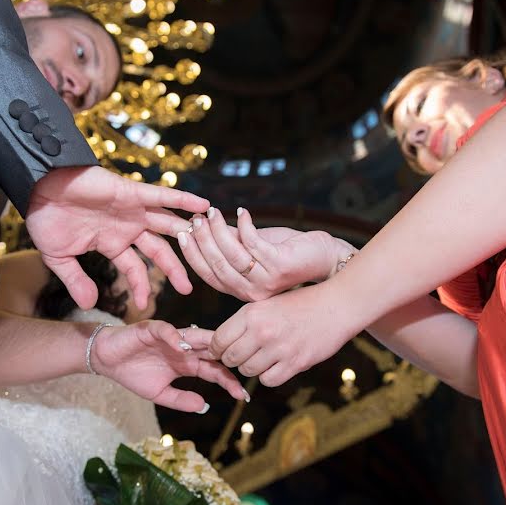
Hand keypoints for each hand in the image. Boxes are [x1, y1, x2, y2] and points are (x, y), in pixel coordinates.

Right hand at [26, 166, 208, 309]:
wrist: (36, 188)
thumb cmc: (46, 218)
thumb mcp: (60, 258)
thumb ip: (76, 280)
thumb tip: (88, 304)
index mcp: (112, 243)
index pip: (134, 269)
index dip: (140, 287)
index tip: (144, 305)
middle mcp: (127, 227)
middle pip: (159, 250)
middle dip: (174, 269)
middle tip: (189, 290)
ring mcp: (131, 209)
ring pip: (166, 224)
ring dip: (187, 234)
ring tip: (209, 243)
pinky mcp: (130, 191)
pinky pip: (162, 196)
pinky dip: (182, 200)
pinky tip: (202, 205)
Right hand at [92, 320, 247, 411]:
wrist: (107, 360)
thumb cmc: (133, 374)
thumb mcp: (160, 394)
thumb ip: (181, 400)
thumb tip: (205, 407)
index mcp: (187, 363)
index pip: (213, 370)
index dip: (228, 380)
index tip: (242, 395)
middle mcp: (183, 348)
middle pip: (211, 351)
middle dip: (227, 359)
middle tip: (245, 369)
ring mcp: (170, 338)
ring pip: (195, 336)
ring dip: (209, 343)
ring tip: (223, 354)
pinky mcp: (152, 330)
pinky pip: (166, 330)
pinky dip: (174, 336)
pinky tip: (181, 346)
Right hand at [179, 207, 356, 300]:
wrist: (324, 258)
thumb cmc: (288, 251)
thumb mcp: (253, 248)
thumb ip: (230, 243)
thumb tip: (202, 227)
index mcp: (241, 290)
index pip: (208, 274)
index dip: (193, 254)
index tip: (182, 232)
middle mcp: (251, 292)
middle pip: (217, 266)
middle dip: (203, 241)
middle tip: (196, 219)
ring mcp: (266, 281)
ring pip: (233, 256)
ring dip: (220, 231)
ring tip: (213, 212)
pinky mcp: (280, 267)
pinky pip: (254, 244)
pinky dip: (246, 226)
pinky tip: (243, 212)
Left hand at [210, 283, 356, 385]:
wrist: (336, 306)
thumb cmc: (300, 303)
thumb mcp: (267, 303)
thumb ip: (245, 322)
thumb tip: (219, 343)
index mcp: (251, 313)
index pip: (218, 340)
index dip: (217, 348)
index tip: (222, 350)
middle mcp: (262, 331)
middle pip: (230, 358)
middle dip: (233, 359)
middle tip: (243, 355)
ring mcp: (279, 348)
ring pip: (248, 371)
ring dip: (252, 367)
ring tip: (263, 357)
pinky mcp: (295, 363)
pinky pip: (268, 380)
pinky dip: (269, 376)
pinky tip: (276, 364)